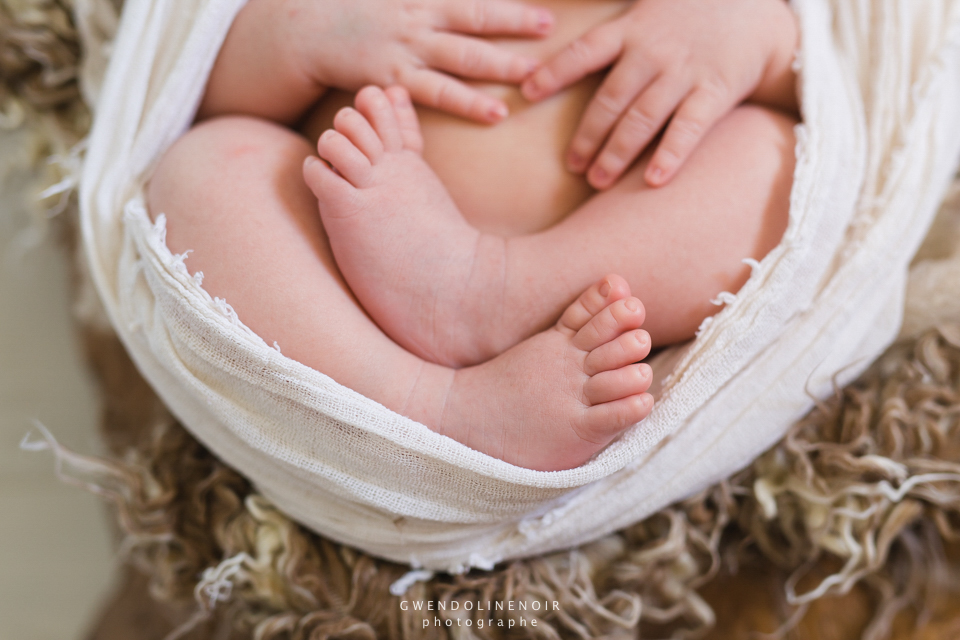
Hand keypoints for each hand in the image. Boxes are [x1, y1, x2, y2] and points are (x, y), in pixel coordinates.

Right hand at [287, 0, 553, 122]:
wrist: (309, 32)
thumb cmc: (360, 8)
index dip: (507, 5)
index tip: (543, 11)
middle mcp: (418, 21)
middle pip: (472, 22)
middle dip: (512, 26)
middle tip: (549, 34)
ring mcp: (405, 52)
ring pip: (459, 60)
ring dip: (497, 68)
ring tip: (532, 78)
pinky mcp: (393, 81)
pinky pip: (436, 94)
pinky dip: (467, 103)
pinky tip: (495, 113)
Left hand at [521, 0, 796, 187]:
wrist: (758, 12)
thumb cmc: (690, 12)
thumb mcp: (646, 1)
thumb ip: (609, 18)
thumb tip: (557, 15)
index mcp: (632, 29)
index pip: (585, 52)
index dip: (555, 71)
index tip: (527, 92)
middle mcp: (654, 52)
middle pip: (611, 98)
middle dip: (588, 135)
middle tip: (571, 166)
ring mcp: (684, 73)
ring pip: (643, 118)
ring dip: (618, 152)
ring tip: (597, 182)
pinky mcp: (715, 91)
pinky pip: (690, 127)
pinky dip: (672, 153)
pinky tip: (654, 181)